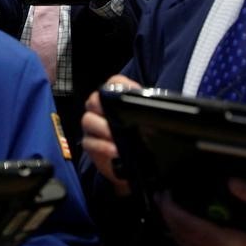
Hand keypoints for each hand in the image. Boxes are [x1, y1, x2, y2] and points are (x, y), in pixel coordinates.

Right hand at [81, 74, 139, 195]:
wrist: (139, 163)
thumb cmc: (144, 138)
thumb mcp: (149, 123)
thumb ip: (148, 113)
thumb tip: (156, 111)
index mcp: (118, 98)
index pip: (114, 82)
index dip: (120, 85)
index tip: (132, 93)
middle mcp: (102, 109)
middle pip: (94, 100)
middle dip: (103, 107)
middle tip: (117, 117)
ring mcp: (93, 126)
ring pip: (88, 120)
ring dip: (103, 129)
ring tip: (116, 138)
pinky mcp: (90, 144)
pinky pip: (89, 142)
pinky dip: (102, 146)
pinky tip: (115, 151)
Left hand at [157, 179, 245, 245]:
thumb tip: (235, 183)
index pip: (190, 228)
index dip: (172, 209)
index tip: (165, 195)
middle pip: (183, 240)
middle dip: (170, 217)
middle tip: (166, 199)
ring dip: (179, 231)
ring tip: (176, 211)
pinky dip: (192, 244)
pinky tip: (195, 230)